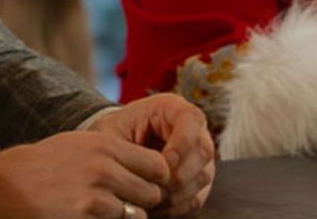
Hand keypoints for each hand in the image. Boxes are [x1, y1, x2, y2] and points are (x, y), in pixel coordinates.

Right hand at [0, 130, 168, 218]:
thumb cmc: (35, 167)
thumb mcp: (75, 146)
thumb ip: (109, 154)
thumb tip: (143, 168)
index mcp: (104, 144)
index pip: (157, 165)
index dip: (153, 180)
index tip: (140, 187)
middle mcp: (104, 166)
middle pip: (152, 193)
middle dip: (140, 203)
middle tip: (122, 205)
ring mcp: (95, 194)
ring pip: (135, 215)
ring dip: (122, 217)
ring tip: (94, 211)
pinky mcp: (85, 217)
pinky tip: (81, 217)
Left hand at [87, 94, 215, 216]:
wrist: (113, 149)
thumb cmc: (113, 136)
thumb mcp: (113, 133)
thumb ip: (129, 148)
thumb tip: (154, 172)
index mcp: (173, 108)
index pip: (192, 120)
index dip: (181, 145)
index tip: (160, 165)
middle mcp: (194, 129)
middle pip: (203, 151)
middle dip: (178, 175)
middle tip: (153, 189)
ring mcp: (199, 155)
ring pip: (202, 177)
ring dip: (176, 194)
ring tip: (148, 200)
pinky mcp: (197, 179)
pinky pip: (197, 197)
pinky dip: (176, 207)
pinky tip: (155, 208)